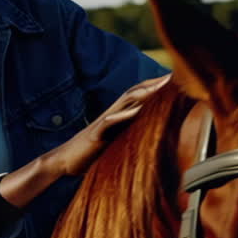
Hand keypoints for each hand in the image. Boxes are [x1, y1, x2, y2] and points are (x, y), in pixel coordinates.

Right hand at [46, 74, 171, 176]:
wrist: (64, 161)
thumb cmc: (90, 154)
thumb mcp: (115, 143)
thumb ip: (128, 136)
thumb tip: (150, 137)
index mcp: (117, 117)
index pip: (137, 96)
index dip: (154, 87)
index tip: (173, 80)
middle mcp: (111, 115)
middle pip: (133, 93)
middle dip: (152, 84)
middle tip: (171, 76)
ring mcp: (103, 123)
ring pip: (123, 102)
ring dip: (142, 93)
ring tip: (159, 87)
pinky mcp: (95, 134)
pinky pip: (109, 122)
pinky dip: (123, 115)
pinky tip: (137, 111)